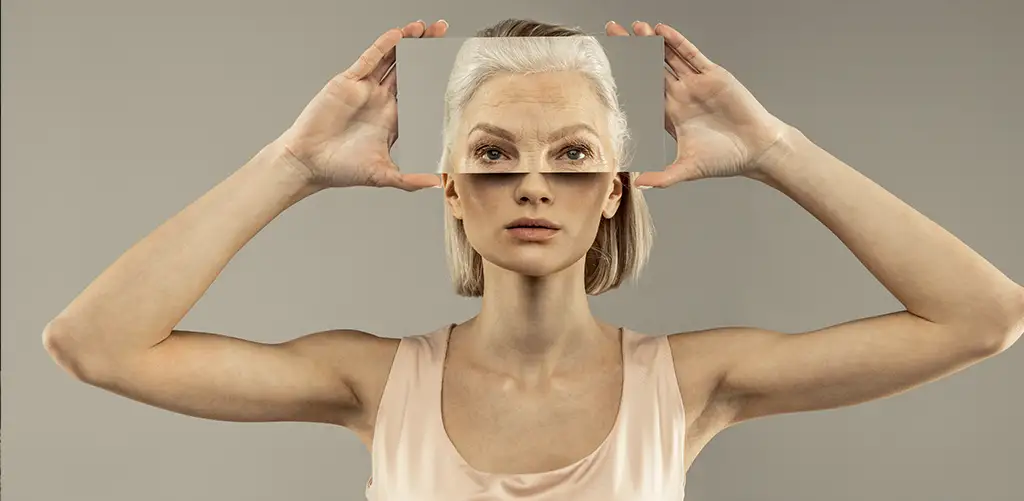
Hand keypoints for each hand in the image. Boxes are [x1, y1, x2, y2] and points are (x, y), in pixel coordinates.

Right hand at [276, 20, 447, 190]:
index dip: (434, 77)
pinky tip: (397, 35)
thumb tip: (436, 184)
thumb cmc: (341, 169)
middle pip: (409, 68)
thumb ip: (409, 180)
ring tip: (424, 27)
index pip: (420, 92)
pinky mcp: (347, 83)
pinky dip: (383, 47)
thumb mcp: (382, 175)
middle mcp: (381, 100)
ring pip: (390, 59)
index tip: (452, 64)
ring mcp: (364, 89)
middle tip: (443, 31)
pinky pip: (368, 60)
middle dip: (426, 50)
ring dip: (407, 42)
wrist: (308, 163)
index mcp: (393, 119)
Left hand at [606, 21, 791, 187]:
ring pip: (668, 57)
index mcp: (670, 115)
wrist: (757, 149)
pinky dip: (677, 42)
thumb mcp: (688, 169)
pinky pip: (691, 55)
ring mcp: (695, 83)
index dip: (625, 78)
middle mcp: (680, 95)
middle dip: (631, 50)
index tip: (607, 67)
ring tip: (634, 27)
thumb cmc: (726, 159)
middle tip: (612, 32)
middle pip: (650, 68)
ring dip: (651, 42)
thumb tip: (638, 185)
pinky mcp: (713, 75)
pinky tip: (661, 31)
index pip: (641, 92)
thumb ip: (662, 177)